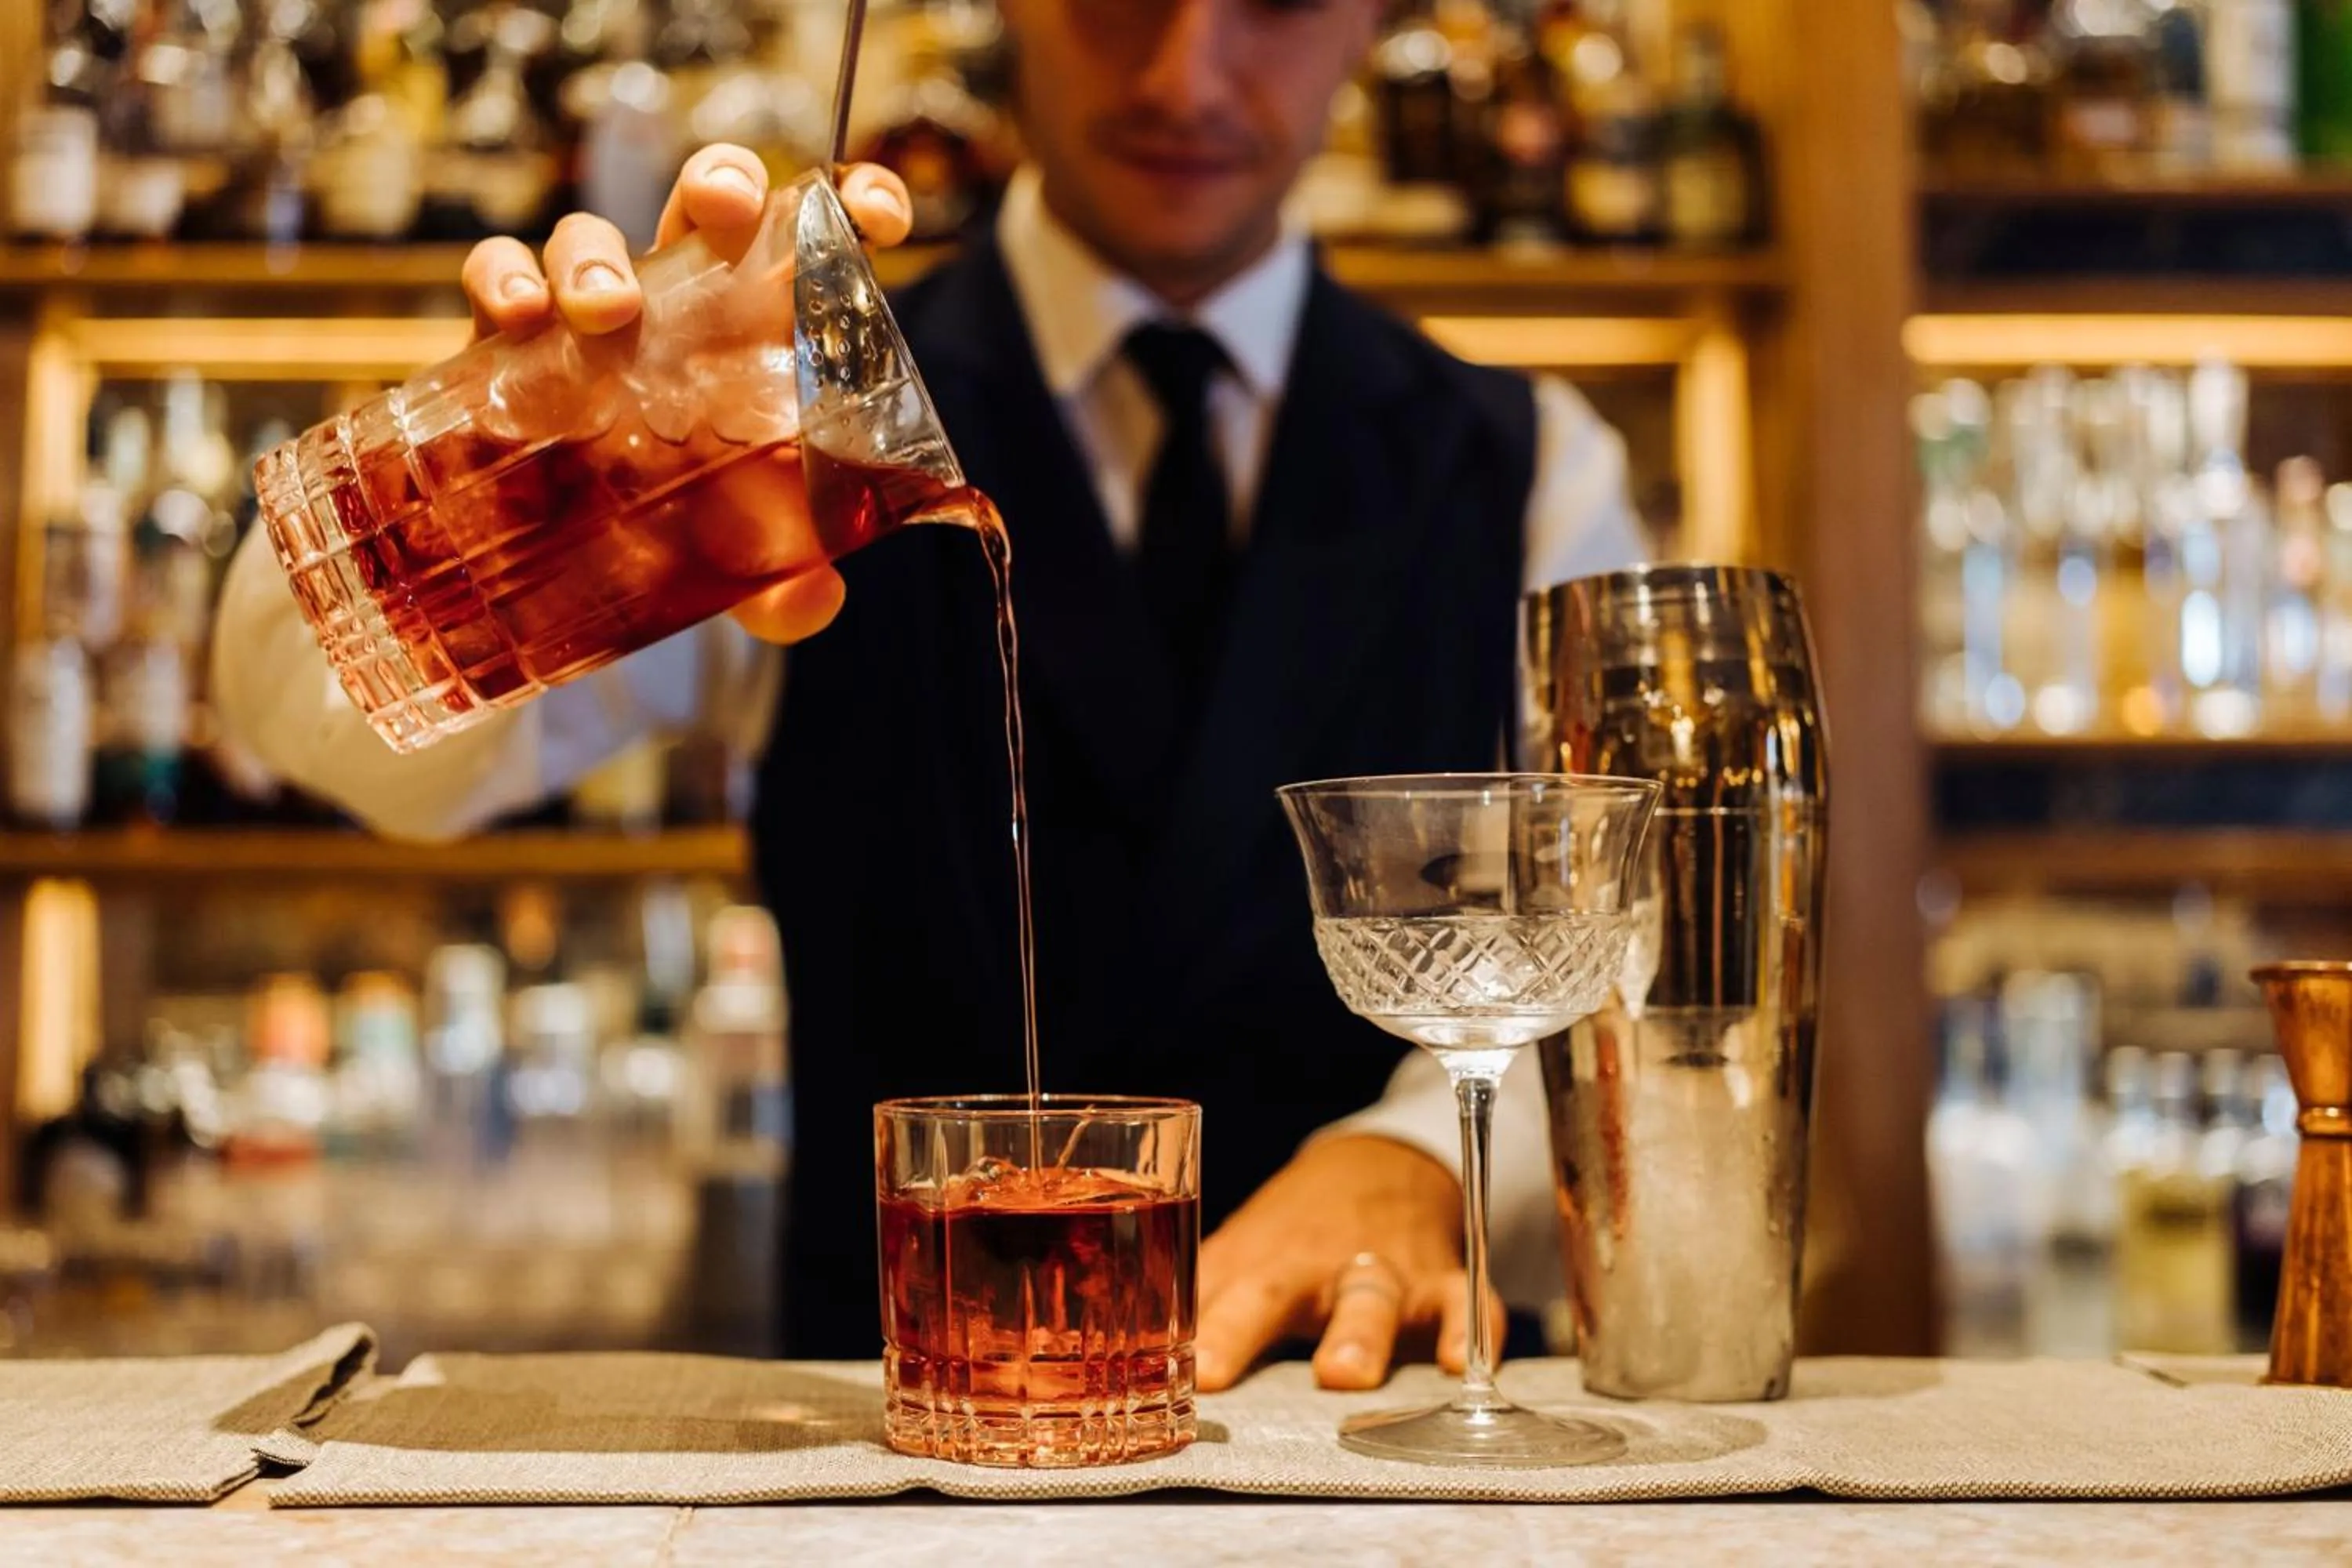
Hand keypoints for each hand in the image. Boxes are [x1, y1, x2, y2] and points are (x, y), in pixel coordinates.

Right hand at [455, 147, 915, 645]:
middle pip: (707, 204)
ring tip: (608, 312)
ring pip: (592, 234)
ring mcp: (592, 314)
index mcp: (760, 332)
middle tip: (727, 214)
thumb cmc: (675, 533)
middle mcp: (681, 304)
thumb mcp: (740, 570)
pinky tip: (519, 321)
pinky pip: (497, 273)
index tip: (881, 216)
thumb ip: (785, 588)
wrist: (562, 568)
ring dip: (597, 255)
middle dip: (721, 183)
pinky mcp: (507, 338)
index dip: (855, 206)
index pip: (818, 242)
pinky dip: (501, 279)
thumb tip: (812, 601)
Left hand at [1195, 1134, 1503, 1391]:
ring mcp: (1383, 1270)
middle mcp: (1316, 1265)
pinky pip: (1463, 1301)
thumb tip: (1123, 1347)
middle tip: (1215, 1369)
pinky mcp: (1443, 1278)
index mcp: (1261, 1260)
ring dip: (1357, 1333)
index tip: (1170, 1371)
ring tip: (1343, 1375)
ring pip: (1372, 1297)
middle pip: (1276, 1293)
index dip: (1194, 1332)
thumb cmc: (1295, 1228)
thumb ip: (1198, 1298)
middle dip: (1246, 1328)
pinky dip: (1467, 1330)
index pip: (1218, 1294)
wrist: (1381, 1166)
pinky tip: (1456, 1364)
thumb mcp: (1242, 1252)